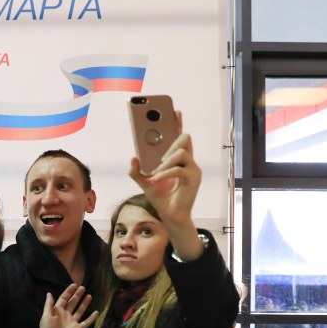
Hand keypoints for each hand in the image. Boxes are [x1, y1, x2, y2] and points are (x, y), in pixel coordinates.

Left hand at [38, 284, 98, 327]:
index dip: (68, 291)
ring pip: (80, 310)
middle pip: (73, 303)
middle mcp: (66, 315)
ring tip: (89, 295)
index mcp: (57, 311)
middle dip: (77, 295)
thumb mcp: (46, 316)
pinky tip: (97, 312)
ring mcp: (73, 322)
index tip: (74, 285)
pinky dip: (92, 318)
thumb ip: (49, 304)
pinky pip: (86, 322)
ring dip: (84, 303)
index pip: (64, 298)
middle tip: (83, 288)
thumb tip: (49, 293)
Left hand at [129, 132, 203, 260]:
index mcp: (177, 159)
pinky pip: (179, 169)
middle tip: (158, 155)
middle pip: (184, 139)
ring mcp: (192, 169)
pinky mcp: (193, 178)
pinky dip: (165, 173)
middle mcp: (187, 161)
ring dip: (165, 161)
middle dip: (170, 141)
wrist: (169, 216)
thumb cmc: (160, 198)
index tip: (174, 111)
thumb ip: (136, 171)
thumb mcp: (144, 182)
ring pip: (181, 152)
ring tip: (155, 171)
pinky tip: (156, 178)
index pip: (179, 137)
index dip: (178, 123)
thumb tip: (133, 158)